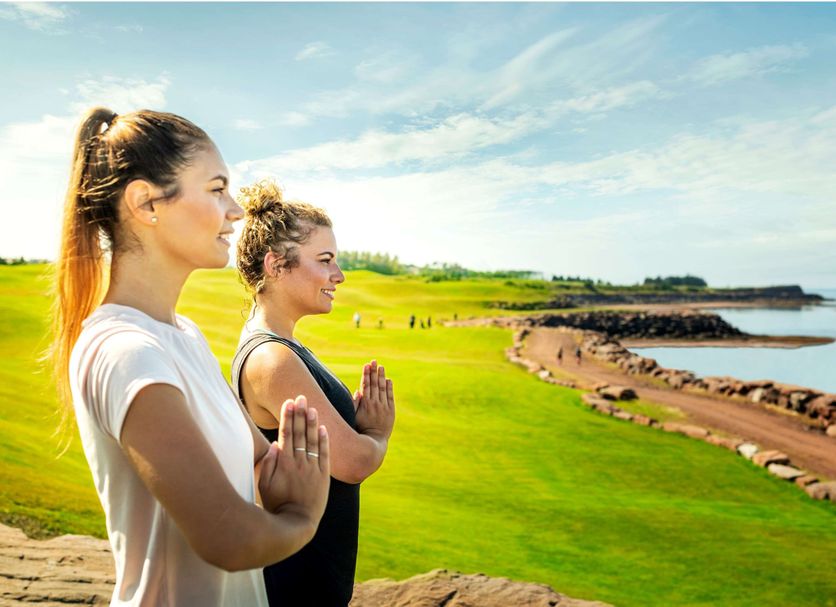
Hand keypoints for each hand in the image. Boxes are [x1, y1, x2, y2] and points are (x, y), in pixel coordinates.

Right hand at [258, 395, 329, 525]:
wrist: (297, 523)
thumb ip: (267, 464)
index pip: (286, 434)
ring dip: (313, 422)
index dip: (288, 417)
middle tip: (301, 397)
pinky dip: (325, 440)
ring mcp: (313, 468)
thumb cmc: (276, 505)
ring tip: (312, 407)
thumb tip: (274, 445)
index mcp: (284, 463)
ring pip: (313, 440)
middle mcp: (299, 462)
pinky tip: (324, 428)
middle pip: (300, 433)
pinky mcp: (324, 475)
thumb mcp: (263, 485)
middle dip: (300, 414)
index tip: (288, 402)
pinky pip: (325, 454)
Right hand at [353, 360, 394, 440]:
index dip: (366, 374)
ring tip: (381, 367)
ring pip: (383, 388)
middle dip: (374, 372)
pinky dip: (390, 388)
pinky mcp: (391, 411)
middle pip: (375, 384)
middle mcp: (375, 404)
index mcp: (365, 404)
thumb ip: (355, 404)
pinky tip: (388, 380)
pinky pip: (390, 396)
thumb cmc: (361, 428)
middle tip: (374, 361)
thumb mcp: (354, 417)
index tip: (366, 365)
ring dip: (382, 376)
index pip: (366, 386)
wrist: (374, 440)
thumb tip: (358, 390)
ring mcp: (384, 407)